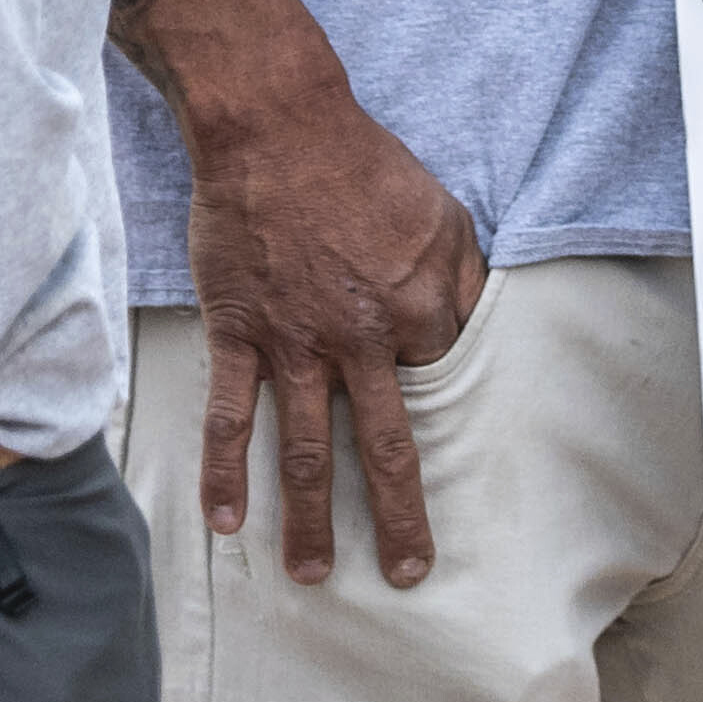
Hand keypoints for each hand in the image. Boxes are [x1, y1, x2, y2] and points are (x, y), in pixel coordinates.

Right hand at [169, 47, 488, 584]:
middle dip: (398, 521)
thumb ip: (464, 282)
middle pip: (384, 449)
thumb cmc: (365, 165)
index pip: (444, 389)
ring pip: (304, 450)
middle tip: (407, 575)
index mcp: (420, 312)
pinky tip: (226, 522)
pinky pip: (230, 415)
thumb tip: (476, 331)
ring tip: (312, 575)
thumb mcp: (445, 215)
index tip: (458, 472)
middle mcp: (360, 341)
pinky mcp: (238, 333)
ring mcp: (295, 342)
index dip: (450, 425)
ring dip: (310, 520)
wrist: (276, 126)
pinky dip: (225, 471)